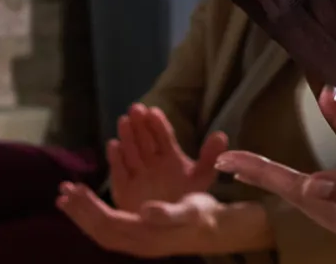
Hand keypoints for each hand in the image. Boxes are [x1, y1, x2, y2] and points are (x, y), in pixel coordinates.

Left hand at [57, 183, 261, 257]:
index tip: (75, 189)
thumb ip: (168, 214)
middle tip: (62, 191)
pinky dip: (93, 216)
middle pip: (100, 230)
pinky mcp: (136, 236)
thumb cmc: (200, 216)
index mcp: (146, 236)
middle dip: (79, 211)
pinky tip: (85, 203)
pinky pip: (108, 229)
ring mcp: (135, 242)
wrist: (212, 229)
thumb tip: (145, 212)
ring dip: (82, 214)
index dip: (90, 207)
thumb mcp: (188, 212)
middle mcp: (137, 243)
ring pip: (101, 232)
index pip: (109, 223)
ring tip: (64, 197)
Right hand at [105, 104, 225, 206]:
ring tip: (124, 121)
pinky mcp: (124, 185)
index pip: (163, 136)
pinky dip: (116, 158)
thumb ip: (210, 158)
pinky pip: (119, 171)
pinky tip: (114, 145)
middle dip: (140, 124)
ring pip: (131, 150)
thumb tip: (222, 135)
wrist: (174, 227)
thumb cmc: (187, 199)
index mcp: (169, 155)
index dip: (159, 124)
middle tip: (136, 109)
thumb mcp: (201, 178)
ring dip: (127, 136)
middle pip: (144, 139)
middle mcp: (151, 160)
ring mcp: (137, 171)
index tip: (154, 112)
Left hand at [218, 149, 335, 263]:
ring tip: (271, 174)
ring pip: (323, 208)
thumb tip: (310, 182)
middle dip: (267, 177)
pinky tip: (332, 195)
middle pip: (302, 199)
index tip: (225, 158)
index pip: (297, 190)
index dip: (261, 172)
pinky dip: (327, 197)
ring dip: (293, 188)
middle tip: (233, 162)